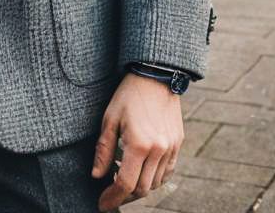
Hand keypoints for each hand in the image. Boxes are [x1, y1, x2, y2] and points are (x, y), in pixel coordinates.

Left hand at [91, 71, 183, 210]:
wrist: (156, 75)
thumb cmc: (128, 94)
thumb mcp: (109, 118)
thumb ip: (103, 149)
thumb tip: (96, 175)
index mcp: (139, 144)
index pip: (125, 184)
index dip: (112, 198)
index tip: (102, 205)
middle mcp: (158, 150)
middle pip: (142, 188)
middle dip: (124, 195)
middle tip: (110, 192)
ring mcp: (171, 148)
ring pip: (156, 183)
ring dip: (139, 187)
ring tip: (124, 178)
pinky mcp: (178, 144)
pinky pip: (168, 172)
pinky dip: (155, 178)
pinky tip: (142, 172)